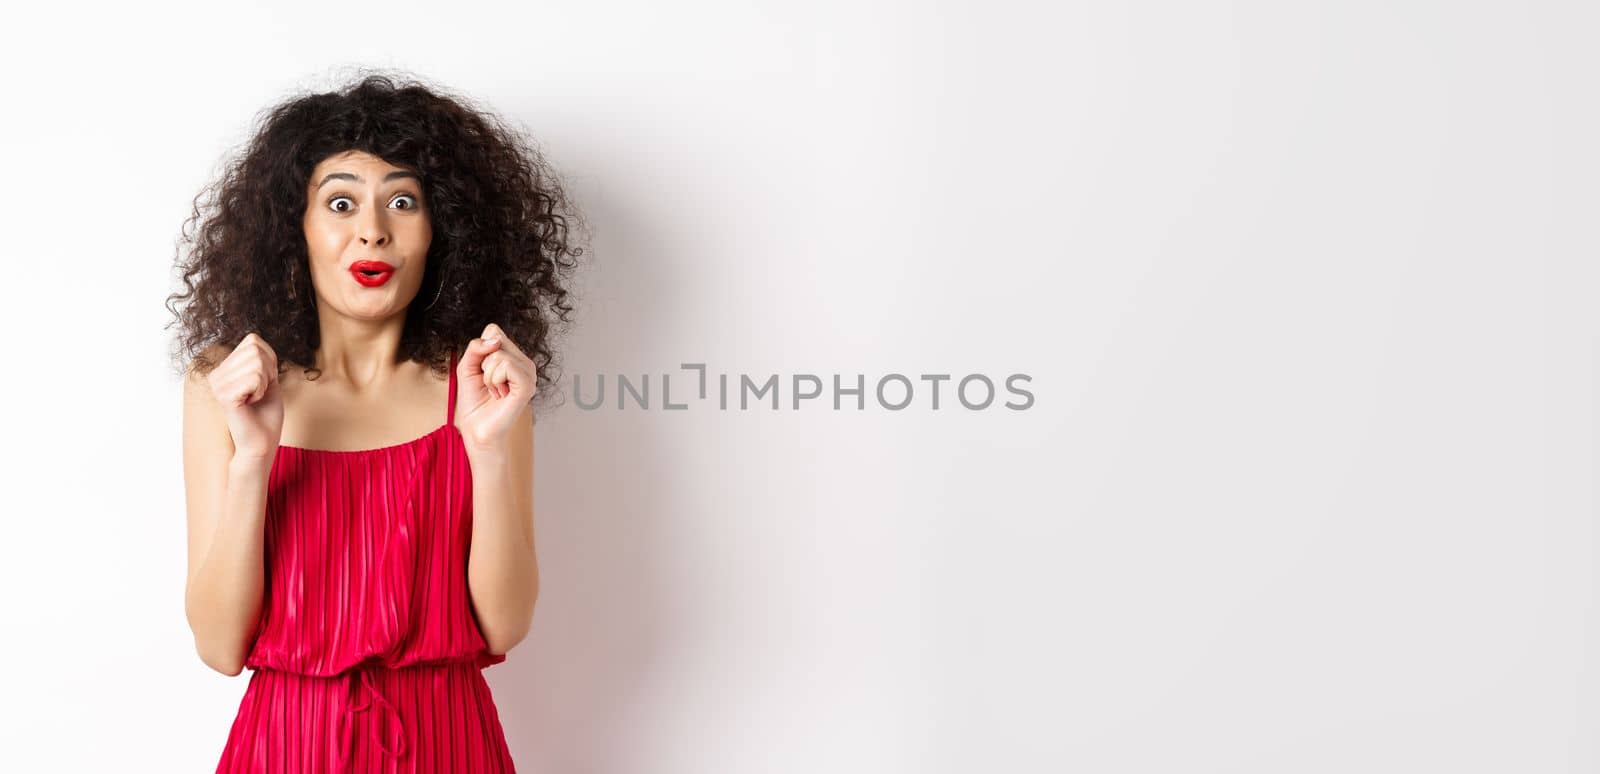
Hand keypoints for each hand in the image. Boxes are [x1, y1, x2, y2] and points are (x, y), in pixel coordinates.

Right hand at [208, 332, 283, 458]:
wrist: (261, 443)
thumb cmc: (266, 415)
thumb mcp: (268, 379)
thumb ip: (261, 358)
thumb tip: (254, 337)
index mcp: (224, 369)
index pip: (253, 340)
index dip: (269, 361)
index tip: (264, 383)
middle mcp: (216, 374)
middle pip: (255, 349)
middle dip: (268, 371)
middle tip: (259, 393)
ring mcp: (217, 384)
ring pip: (257, 363)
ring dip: (264, 383)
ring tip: (254, 399)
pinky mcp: (224, 395)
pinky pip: (255, 377)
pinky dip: (261, 390)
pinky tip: (251, 404)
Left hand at [455, 323, 536, 451]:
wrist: (476, 429)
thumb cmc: (474, 400)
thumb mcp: (467, 366)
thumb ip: (476, 347)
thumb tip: (494, 341)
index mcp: (514, 357)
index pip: (494, 331)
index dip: (480, 350)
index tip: (482, 372)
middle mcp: (525, 363)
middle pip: (497, 339)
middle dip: (483, 363)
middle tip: (489, 383)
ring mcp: (529, 374)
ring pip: (499, 355)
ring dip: (488, 375)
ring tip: (494, 390)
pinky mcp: (528, 386)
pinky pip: (506, 366)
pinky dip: (494, 379)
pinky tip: (500, 394)